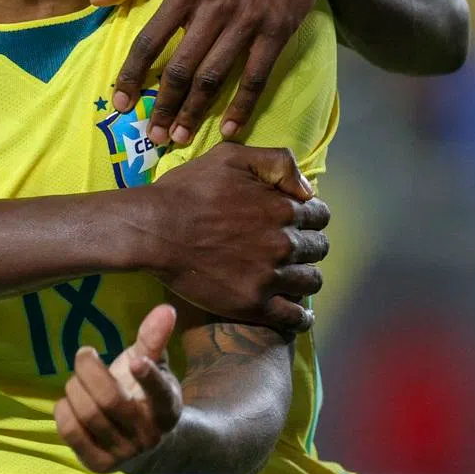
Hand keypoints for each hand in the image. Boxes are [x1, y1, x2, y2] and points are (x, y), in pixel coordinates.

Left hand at [54, 304, 182, 473]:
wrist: (144, 444)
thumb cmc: (144, 393)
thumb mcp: (154, 365)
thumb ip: (154, 339)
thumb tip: (166, 308)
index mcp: (166, 407)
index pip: (159, 394)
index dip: (147, 378)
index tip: (135, 361)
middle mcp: (148, 435)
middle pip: (110, 400)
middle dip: (88, 370)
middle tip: (84, 353)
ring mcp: (124, 454)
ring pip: (88, 415)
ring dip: (74, 387)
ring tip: (77, 379)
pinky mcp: (100, 465)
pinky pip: (71, 434)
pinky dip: (63, 412)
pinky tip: (69, 402)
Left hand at [92, 0, 328, 146]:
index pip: (150, 40)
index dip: (131, 74)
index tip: (119, 102)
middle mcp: (214, 7)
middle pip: (181, 67)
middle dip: (162, 105)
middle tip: (152, 135)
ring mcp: (246, 21)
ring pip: (213, 76)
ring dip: (194, 111)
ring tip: (178, 137)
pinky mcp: (276, 30)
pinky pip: (255, 76)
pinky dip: (241, 106)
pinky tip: (228, 129)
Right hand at [148, 143, 328, 334]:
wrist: (154, 229)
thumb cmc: (188, 189)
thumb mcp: (232, 156)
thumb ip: (277, 163)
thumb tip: (308, 189)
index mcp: (282, 208)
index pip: (320, 215)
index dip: (310, 216)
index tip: (296, 220)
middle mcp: (283, 244)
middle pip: (318, 248)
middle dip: (308, 244)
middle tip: (289, 247)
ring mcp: (270, 277)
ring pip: (311, 281)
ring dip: (305, 276)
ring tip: (291, 276)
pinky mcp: (253, 305)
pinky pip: (294, 318)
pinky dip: (301, 316)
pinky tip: (296, 312)